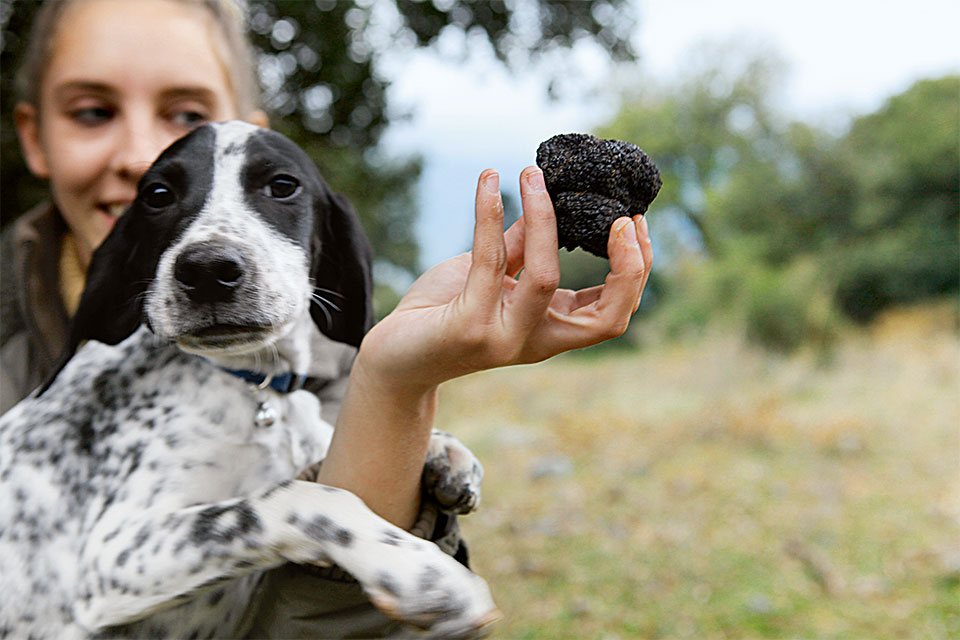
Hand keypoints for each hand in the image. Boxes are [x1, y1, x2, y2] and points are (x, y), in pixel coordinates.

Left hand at [357, 166, 652, 393]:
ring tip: (531, 173)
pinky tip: (488, 180)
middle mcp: (535, 340)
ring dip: (544, 217)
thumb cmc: (442, 314)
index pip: (615, 311)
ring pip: (546, 276)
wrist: (393, 356)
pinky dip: (489, 214)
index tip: (631, 221)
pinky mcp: (468, 327)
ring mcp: (504, 337)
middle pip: (609, 317)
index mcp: (551, 330)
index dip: (636, 270)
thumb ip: (519, 247)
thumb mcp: (490, 277)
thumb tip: (543, 200)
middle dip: (629, 266)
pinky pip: (489, 260)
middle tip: (621, 216)